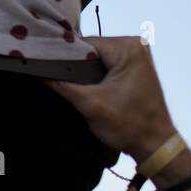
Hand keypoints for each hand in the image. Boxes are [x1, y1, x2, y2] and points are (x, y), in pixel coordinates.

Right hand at [48, 36, 179, 163]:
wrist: (155, 146)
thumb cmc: (127, 124)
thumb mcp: (89, 104)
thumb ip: (60, 85)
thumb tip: (35, 71)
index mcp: (127, 48)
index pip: (83, 44)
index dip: (62, 56)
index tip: (42, 64)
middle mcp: (134, 45)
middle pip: (89, 49)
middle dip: (72, 63)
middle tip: (49, 75)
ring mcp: (136, 56)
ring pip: (95, 57)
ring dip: (81, 70)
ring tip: (60, 80)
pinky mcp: (134, 67)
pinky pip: (104, 64)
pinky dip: (92, 74)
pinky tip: (78, 83)